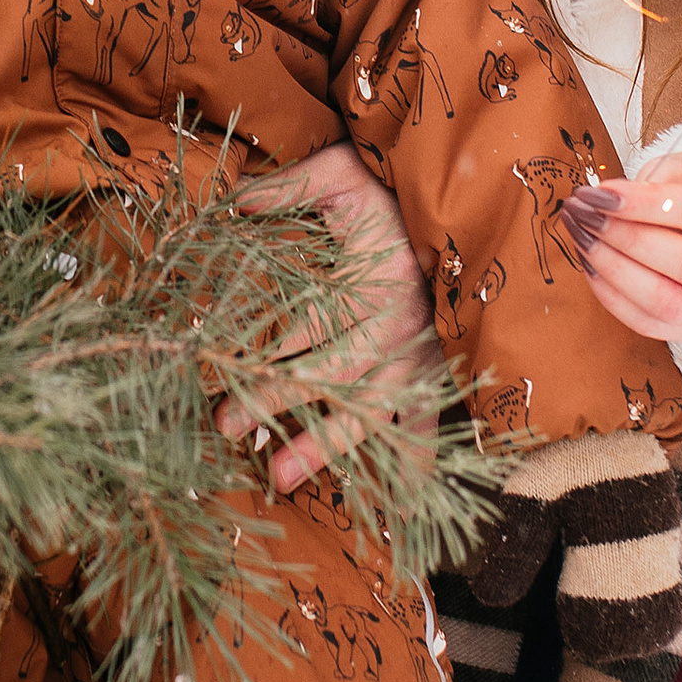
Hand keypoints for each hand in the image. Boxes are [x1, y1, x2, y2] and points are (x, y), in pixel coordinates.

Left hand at [218, 143, 441, 495]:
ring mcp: (422, 354)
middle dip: (293, 424)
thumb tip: (232, 200)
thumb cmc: (392, 188)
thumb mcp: (341, 175)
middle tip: (253, 461)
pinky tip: (403, 507)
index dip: (264, 373)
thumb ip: (290, 187)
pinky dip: (418, 463)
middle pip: (338, 387)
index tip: (222, 399)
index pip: (308, 338)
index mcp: (374, 287)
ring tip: (290, 483)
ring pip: (376, 414)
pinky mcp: (437, 366)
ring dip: (333, 450)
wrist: (459, 195)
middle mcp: (400, 329)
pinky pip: (429, 422)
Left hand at [567, 152, 681, 344]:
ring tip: (582, 239)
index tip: (602, 195)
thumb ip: (658, 181)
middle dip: (629, 241)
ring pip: (672, 305)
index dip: (647, 206)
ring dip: (616, 272)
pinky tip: (591, 266)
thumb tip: (607, 202)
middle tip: (586, 216)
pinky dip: (614, 298)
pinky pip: (654, 326)